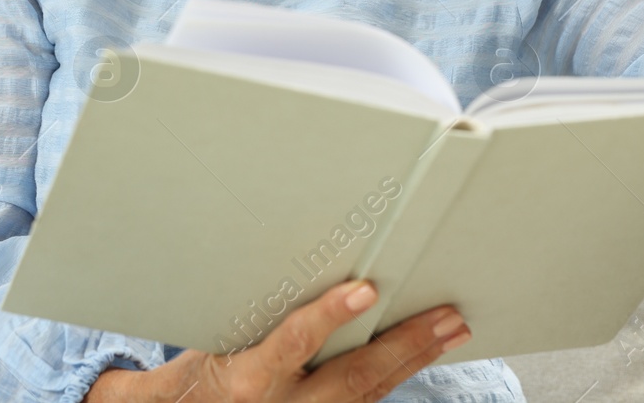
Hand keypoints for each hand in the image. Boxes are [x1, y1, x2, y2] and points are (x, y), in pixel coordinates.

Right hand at [84, 279, 469, 402]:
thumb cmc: (192, 388)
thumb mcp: (195, 352)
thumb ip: (231, 310)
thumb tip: (225, 254)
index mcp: (250, 378)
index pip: (294, 342)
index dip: (329, 315)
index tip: (364, 289)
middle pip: (354, 376)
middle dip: (404, 344)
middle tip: (445, 316)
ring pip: (371, 392)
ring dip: (414, 359)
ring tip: (451, 330)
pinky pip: (368, 402)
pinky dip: (398, 376)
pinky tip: (422, 355)